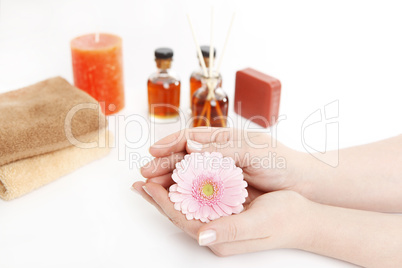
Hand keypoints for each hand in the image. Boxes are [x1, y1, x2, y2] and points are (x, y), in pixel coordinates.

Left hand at [132, 181, 311, 255]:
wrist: (304, 220)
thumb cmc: (285, 220)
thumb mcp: (259, 225)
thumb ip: (230, 231)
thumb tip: (201, 236)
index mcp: (219, 237)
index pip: (181, 219)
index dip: (162, 202)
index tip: (146, 185)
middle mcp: (215, 231)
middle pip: (179, 212)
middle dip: (159, 196)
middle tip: (139, 181)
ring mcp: (220, 220)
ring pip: (187, 204)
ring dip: (170, 190)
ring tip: (152, 177)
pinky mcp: (226, 210)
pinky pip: (200, 198)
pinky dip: (187, 186)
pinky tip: (181, 176)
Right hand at [140, 127, 310, 194]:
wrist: (300, 183)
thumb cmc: (281, 162)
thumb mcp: (253, 152)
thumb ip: (223, 150)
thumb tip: (191, 145)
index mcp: (224, 138)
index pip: (190, 137)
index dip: (170, 143)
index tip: (153, 152)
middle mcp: (218, 153)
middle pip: (184, 156)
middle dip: (163, 163)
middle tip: (145, 173)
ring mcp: (220, 171)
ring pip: (188, 172)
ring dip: (169, 178)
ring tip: (151, 185)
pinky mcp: (224, 187)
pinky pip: (200, 187)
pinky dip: (185, 190)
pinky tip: (173, 195)